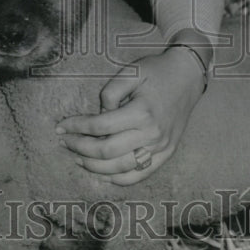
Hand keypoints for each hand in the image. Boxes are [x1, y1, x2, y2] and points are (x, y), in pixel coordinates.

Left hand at [55, 49, 204, 184]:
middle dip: (80, 148)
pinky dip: (119, 179)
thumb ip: (110, 93)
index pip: (100, 126)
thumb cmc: (157, 71)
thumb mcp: (130, 72)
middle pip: (107, 151)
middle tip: (65, 142)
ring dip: (95, 167)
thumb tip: (99, 115)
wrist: (188, 76)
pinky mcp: (167, 154)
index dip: (76, 127)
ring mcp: (161, 148)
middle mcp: (152, 134)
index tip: (61, 126)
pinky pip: (140, 175)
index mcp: (142, 112)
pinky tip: (102, 173)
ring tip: (78, 158)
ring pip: (121, 168)